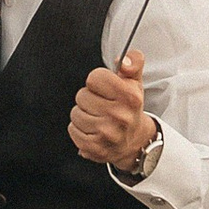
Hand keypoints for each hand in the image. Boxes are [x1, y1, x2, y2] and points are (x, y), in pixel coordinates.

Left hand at [69, 49, 154, 173]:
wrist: (134, 142)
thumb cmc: (130, 109)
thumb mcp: (135, 83)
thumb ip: (134, 62)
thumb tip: (124, 61)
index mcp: (130, 97)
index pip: (94, 78)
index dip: (97, 81)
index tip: (105, 88)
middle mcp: (120, 116)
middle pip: (82, 95)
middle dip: (89, 99)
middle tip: (102, 105)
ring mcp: (107, 134)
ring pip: (75, 113)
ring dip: (83, 115)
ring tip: (98, 118)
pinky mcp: (95, 148)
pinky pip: (73, 130)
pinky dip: (79, 129)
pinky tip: (93, 130)